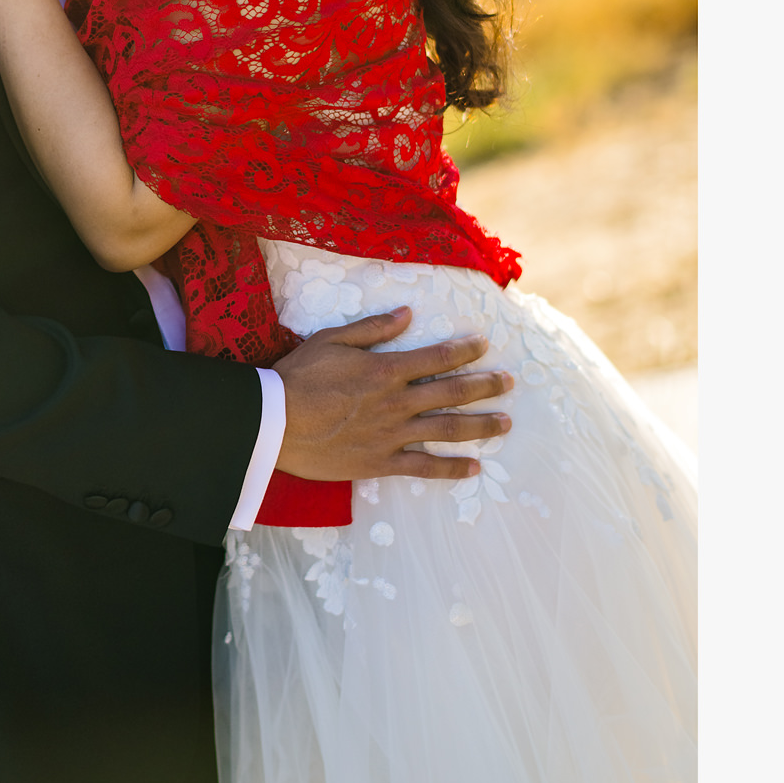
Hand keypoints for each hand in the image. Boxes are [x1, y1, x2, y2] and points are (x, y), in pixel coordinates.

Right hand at [270, 307, 515, 482]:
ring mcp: (392, 435)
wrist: (273, 422)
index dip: (465, 350)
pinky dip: (451, 468)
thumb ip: (374, 328)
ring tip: (505, 423)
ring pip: (447, 430)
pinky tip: (474, 467)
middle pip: (452, 392)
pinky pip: (424, 467)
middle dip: (485, 386)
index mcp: (387, 370)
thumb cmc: (298, 377)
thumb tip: (408, 314)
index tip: (484, 345)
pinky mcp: (381, 462)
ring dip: (480, 426)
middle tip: (509, 382)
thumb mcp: (332, 340)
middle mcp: (398, 402)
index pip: (438, 357)